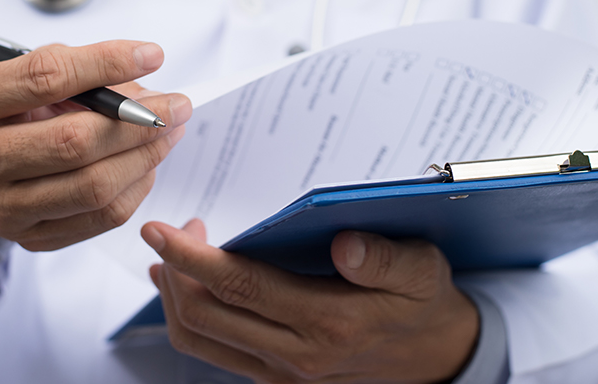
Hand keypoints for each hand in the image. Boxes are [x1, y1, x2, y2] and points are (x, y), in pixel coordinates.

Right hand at [0, 40, 191, 250]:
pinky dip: (135, 188)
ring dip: (144, 156)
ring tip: (169, 133)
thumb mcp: (15, 76)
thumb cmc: (1, 110)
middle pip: (71, 142)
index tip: (152, 55)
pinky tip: (145, 165)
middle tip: (177, 105)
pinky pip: (100, 217)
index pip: (44, 78)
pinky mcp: (27, 238)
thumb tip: (144, 90)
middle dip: (138, 121)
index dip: (105, 63)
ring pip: (92, 186)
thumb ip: (71, 75)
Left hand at [144, 219, 479, 383]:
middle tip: (177, 229)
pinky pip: (214, 351)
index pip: (240, 287)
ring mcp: (281, 374)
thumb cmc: (423, 303)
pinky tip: (188, 286)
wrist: (438, 357)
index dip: (191, 257)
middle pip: (204, 315)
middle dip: (176, 268)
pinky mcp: (274, 380)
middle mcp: (297, 356)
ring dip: (175, 294)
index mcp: (329, 323)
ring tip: (174, 256)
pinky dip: (190, 317)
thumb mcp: (423, 270)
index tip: (158, 228)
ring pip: (199, 338)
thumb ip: (385, 258)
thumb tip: (345, 244)